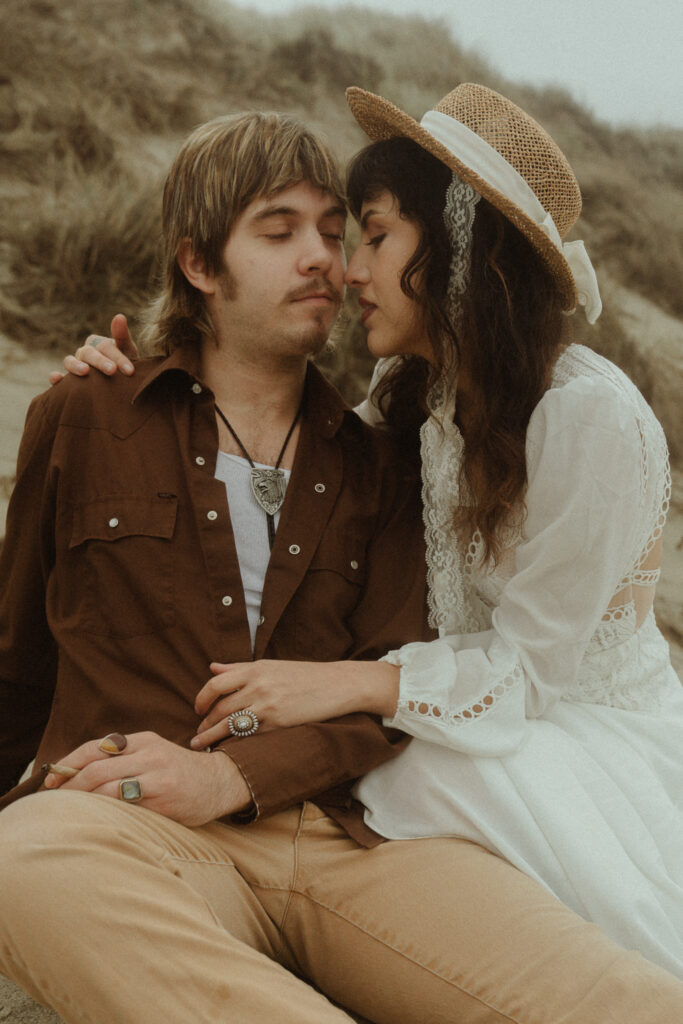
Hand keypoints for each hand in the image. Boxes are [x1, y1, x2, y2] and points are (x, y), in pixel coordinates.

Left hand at [42, 731, 251, 825]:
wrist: (220, 782)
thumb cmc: (179, 773)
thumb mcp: (153, 755)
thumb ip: (124, 759)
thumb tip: (77, 775)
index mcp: (143, 739)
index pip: (95, 747)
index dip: (68, 763)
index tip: (50, 779)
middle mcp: (148, 753)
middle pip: (96, 768)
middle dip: (69, 786)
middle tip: (53, 800)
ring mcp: (157, 774)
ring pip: (107, 787)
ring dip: (82, 801)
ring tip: (69, 812)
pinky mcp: (164, 797)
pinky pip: (126, 804)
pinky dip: (105, 811)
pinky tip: (95, 819)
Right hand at [49, 314, 138, 384]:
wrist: (121, 386)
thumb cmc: (125, 367)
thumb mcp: (128, 351)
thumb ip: (122, 336)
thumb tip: (119, 316)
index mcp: (97, 343)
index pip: (105, 346)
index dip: (118, 357)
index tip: (130, 371)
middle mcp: (83, 353)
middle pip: (88, 353)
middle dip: (100, 361)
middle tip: (112, 370)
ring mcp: (74, 366)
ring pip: (69, 361)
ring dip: (75, 365)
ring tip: (85, 372)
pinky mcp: (67, 382)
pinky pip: (58, 378)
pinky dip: (55, 377)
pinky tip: (56, 378)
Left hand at [191, 659, 399, 748]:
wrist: (336, 685)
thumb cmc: (303, 675)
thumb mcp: (271, 665)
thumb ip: (239, 668)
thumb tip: (212, 668)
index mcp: (255, 669)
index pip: (215, 684)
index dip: (201, 699)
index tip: (197, 710)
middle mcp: (259, 686)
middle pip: (219, 708)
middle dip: (204, 724)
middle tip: (197, 735)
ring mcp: (268, 705)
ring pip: (230, 724)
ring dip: (212, 736)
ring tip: (202, 746)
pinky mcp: (279, 723)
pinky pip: (249, 736)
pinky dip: (234, 743)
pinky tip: (228, 749)